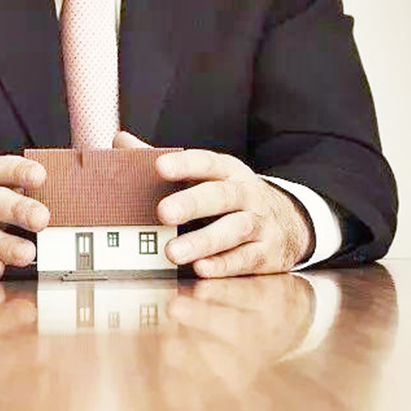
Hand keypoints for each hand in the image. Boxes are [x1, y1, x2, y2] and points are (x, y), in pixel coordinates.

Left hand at [114, 132, 313, 277]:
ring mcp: (260, 224)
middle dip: (192, 203)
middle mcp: (247, 195)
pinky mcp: (267, 253)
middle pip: (221, 196)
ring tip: (172, 252)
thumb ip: (165, 165)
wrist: (289, 225)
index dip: (184, 164)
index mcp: (228, 172)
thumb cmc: (230, 199)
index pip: (207, 163)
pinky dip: (223, 266)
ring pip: (234, 230)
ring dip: (203, 241)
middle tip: (163, 212)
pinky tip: (201, 270)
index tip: (159, 167)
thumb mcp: (206, 178)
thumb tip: (121, 141)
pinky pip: (245, 260)